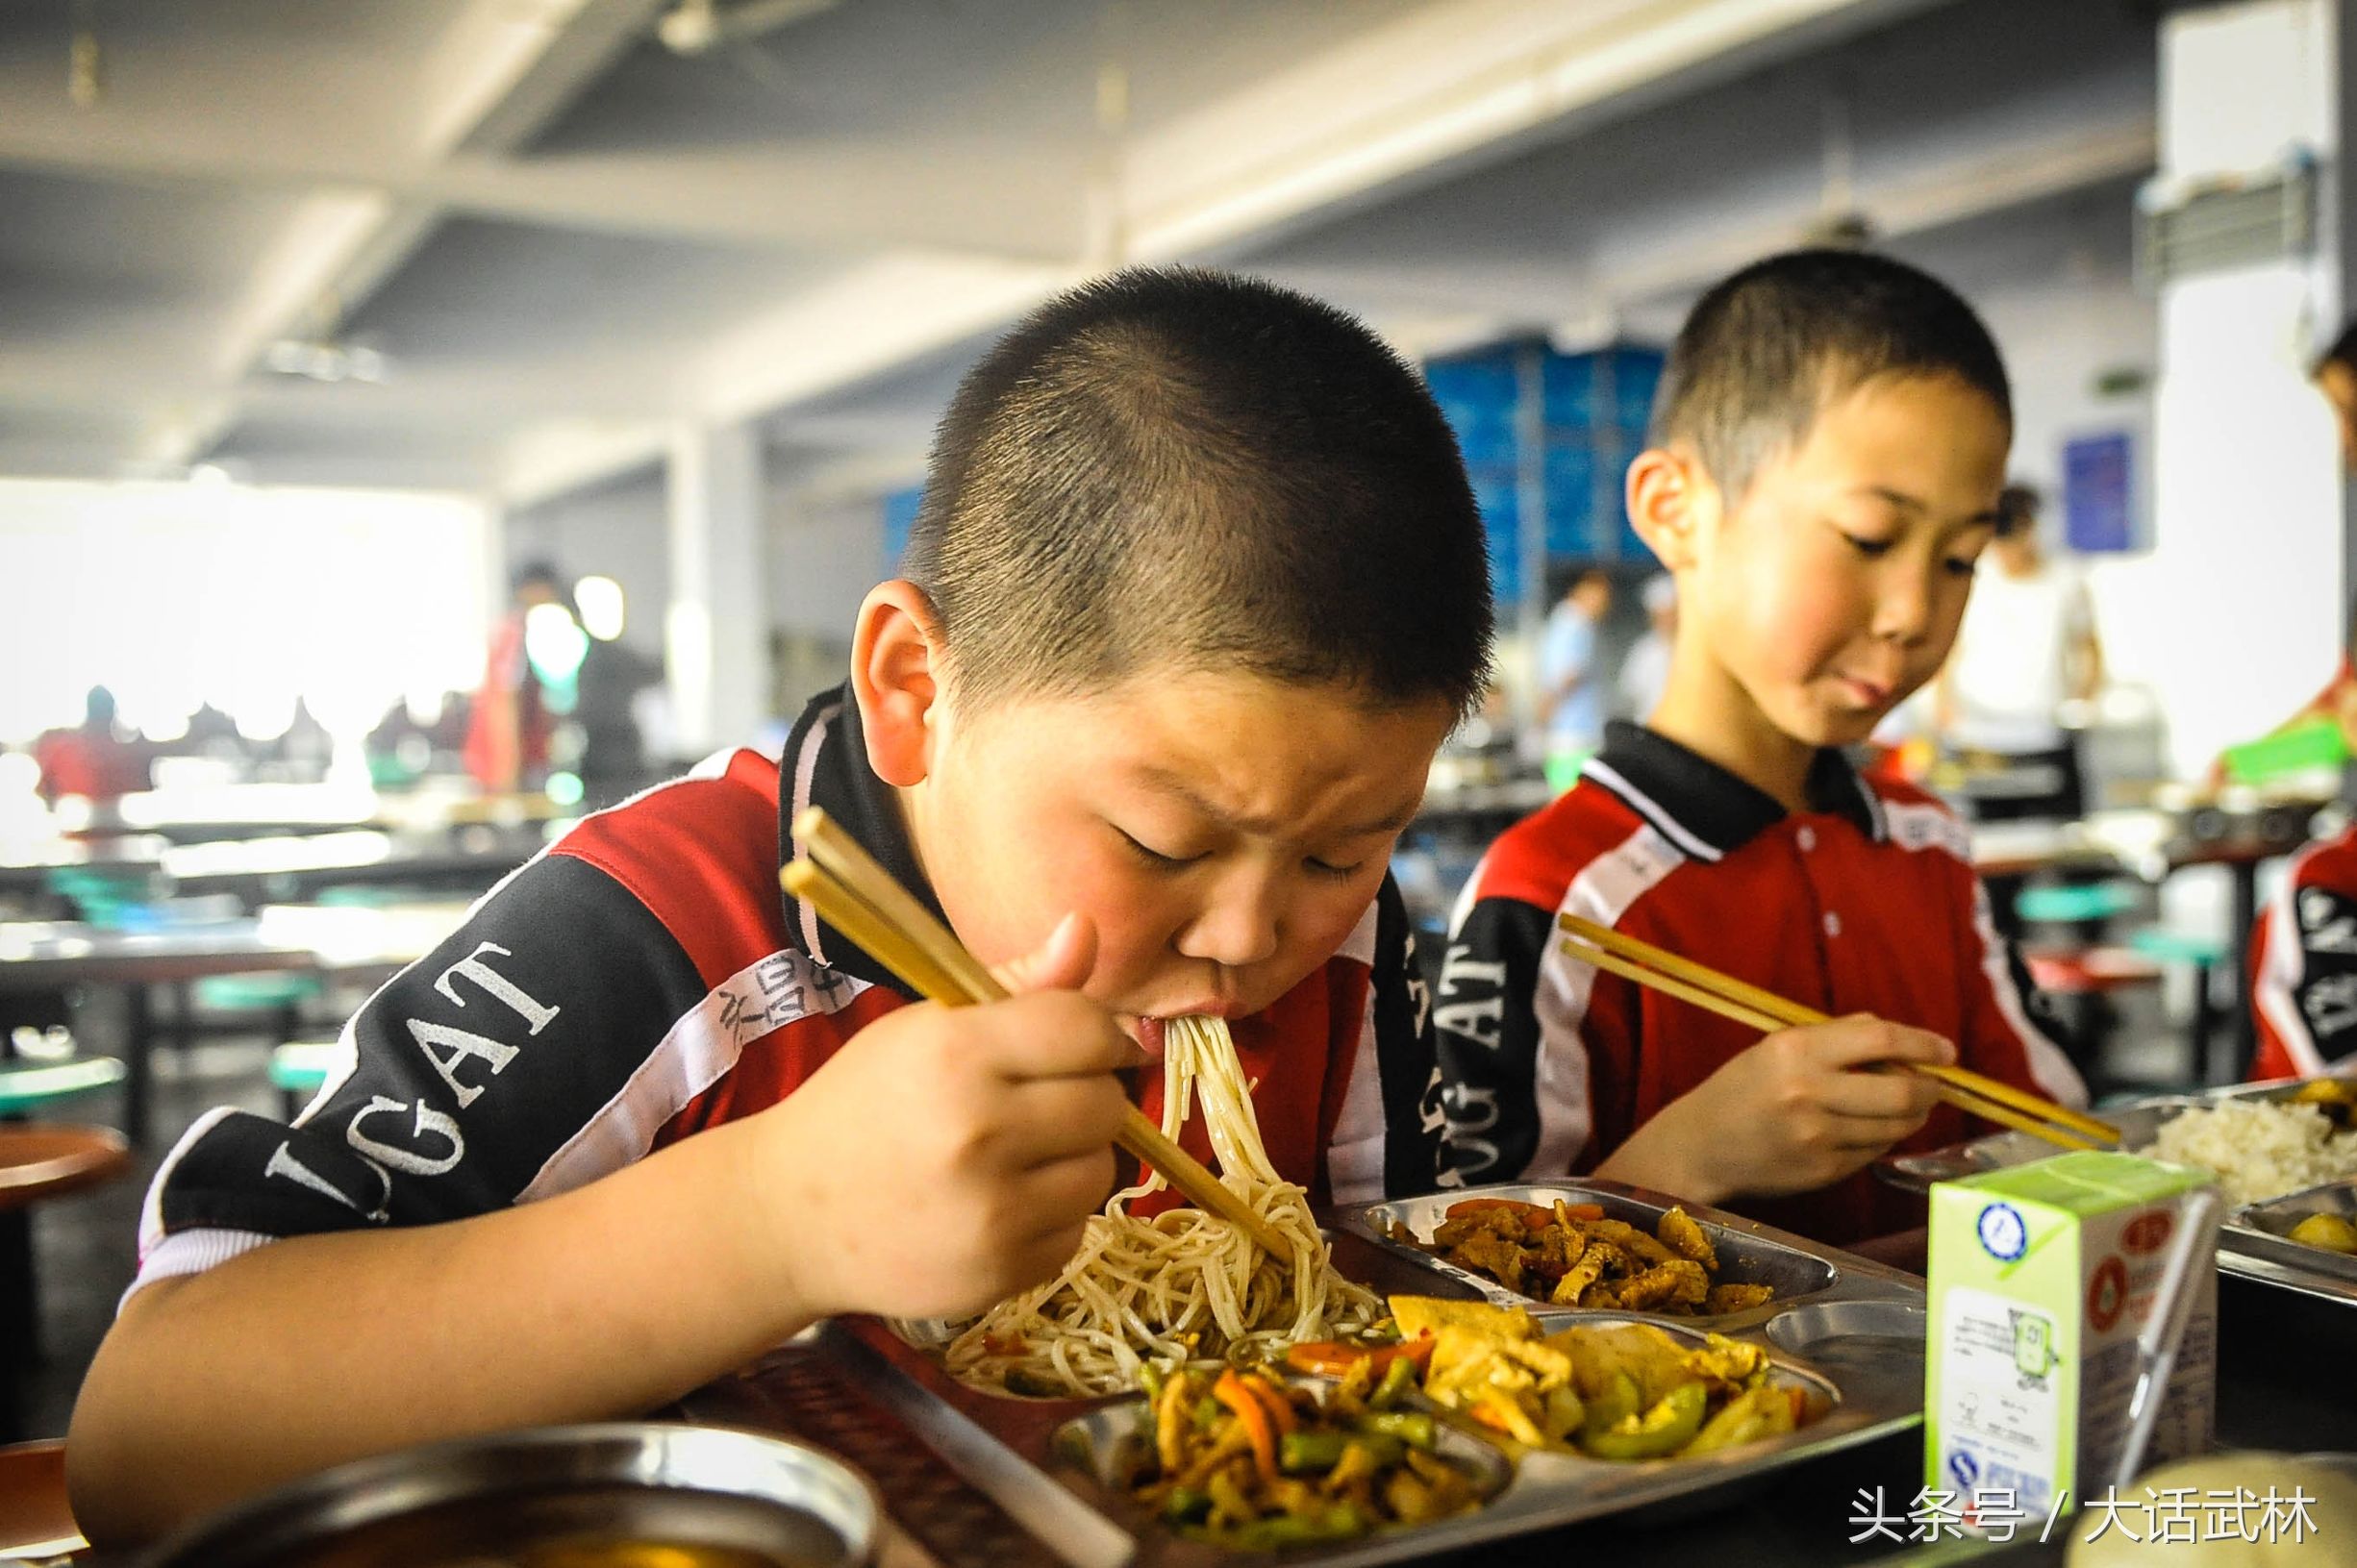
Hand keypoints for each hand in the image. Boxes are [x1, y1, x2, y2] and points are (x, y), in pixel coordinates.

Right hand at [754, 913, 1137, 1320]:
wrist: (790, 1215)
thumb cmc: (864, 1105)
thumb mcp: (925, 1029)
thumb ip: (1017, 985)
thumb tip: (1086, 928)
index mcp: (957, 1055)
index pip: (1086, 1029)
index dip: (1094, 1034)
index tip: (1076, 1046)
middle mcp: (979, 1132)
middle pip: (1106, 1103)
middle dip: (1083, 1097)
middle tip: (1036, 1103)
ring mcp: (991, 1213)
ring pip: (1102, 1171)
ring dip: (1073, 1159)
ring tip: (1016, 1155)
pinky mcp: (1000, 1272)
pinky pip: (1075, 1231)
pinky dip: (1050, 1217)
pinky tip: (999, 1205)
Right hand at [1605, 1015, 1952, 1202]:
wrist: (1701, 1146)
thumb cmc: (1743, 1088)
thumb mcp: (1778, 1046)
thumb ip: (1839, 1037)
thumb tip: (1901, 1044)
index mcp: (1796, 1049)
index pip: (1881, 1039)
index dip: (1923, 1044)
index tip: (1946, 1051)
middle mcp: (1809, 1092)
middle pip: (1902, 1091)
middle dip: (1930, 1089)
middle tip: (1935, 1087)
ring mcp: (1818, 1136)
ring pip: (1895, 1127)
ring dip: (1911, 1116)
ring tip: (1904, 1107)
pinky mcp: (1823, 1170)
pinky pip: (1874, 1152)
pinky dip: (1881, 1139)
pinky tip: (1866, 1130)